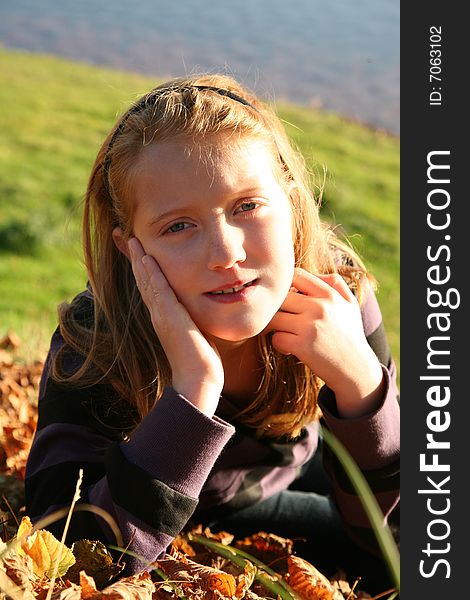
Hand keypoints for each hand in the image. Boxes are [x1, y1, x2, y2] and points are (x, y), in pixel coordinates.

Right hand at [128, 237, 223, 416]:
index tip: (137, 247)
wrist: (198, 380)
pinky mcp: (169, 318)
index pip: (150, 284)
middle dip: (134, 257)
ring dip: (138, 259)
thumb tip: (199, 309)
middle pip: (142, 278)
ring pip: (146, 281)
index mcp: (163, 315)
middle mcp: (158, 313)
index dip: (142, 265)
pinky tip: (145, 258)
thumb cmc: (201, 360)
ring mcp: (161, 315)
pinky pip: (158, 290)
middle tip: (124, 236)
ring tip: (131, 240)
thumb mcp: (196, 331)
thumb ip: (193, 317)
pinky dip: (150, 274)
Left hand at [266, 268, 384, 417]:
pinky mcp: (302, 346)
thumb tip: (314, 273)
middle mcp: (320, 308)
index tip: (288, 299)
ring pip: (274, 318)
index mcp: (330, 295)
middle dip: (276, 307)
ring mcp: (310, 327)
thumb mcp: (350, 305)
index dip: (286, 285)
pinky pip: (276, 338)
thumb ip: (336, 283)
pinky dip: (279, 344)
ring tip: (283, 332)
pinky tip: (289, 347)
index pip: (297, 275)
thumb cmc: (350, 335)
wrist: (356, 369)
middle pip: (280, 297)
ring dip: (274, 326)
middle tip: (280, 317)